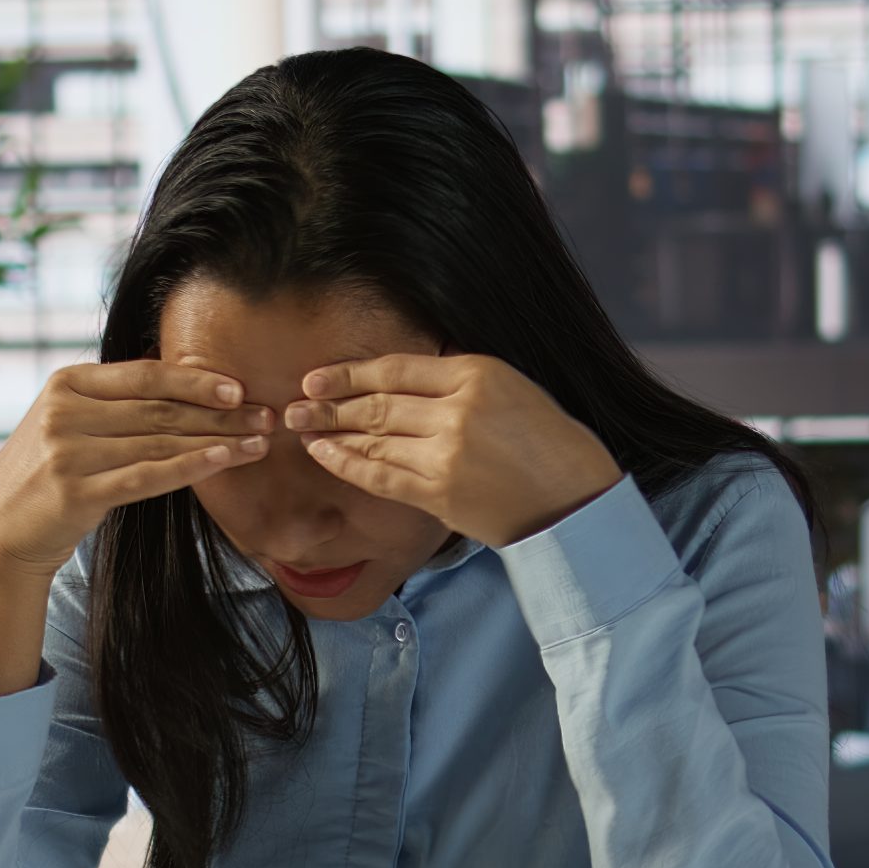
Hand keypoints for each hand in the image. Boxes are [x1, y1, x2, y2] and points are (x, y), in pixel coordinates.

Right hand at [0, 359, 270, 698]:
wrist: (2, 533)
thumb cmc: (48, 476)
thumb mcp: (69, 423)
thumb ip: (114, 401)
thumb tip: (185, 379)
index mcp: (66, 384)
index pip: (144, 375)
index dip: (195, 379)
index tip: (238, 387)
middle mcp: (64, 413)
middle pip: (159, 408)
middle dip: (220, 413)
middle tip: (266, 416)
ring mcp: (67, 452)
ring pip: (160, 441)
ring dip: (217, 441)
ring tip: (258, 442)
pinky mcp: (76, 493)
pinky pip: (147, 476)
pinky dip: (192, 467)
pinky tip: (226, 461)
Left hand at [281, 354, 622, 547]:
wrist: (575, 499)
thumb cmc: (549, 444)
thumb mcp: (512, 389)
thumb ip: (459, 380)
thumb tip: (404, 377)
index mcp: (477, 373)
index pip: (397, 368)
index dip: (351, 373)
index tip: (318, 377)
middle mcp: (457, 410)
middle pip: (378, 403)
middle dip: (329, 404)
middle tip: (293, 404)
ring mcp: (446, 453)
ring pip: (373, 438)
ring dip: (331, 432)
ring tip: (300, 427)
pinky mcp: (439, 493)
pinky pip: (380, 474)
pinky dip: (347, 464)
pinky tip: (325, 454)